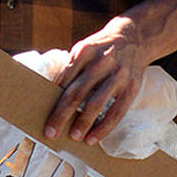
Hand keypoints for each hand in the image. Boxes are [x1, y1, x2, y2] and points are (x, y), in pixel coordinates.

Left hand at [43, 0, 176, 146]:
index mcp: (85, 51)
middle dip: (62, 114)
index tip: (41, 113)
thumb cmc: (101, 49)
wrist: (134, 37)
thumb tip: (52, 95)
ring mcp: (118, 75)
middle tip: (50, 132)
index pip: (65, 77)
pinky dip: (103, 127)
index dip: (52, 97)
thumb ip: (71, 68)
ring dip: (83, 122)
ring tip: (73, 137)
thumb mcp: (84, 49)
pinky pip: (117, 112)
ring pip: (97, 103)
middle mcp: (101, 62)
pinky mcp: (132, 87)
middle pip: (77, 92)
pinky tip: (93, 138)